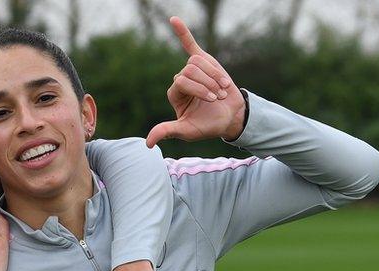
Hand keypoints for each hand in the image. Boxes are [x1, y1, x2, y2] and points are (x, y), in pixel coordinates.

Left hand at [146, 16, 246, 146]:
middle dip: (207, 84)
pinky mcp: (205, 61)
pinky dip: (182, 31)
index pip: (181, 81)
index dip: (198, 88)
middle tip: (218, 96)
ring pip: (199, 62)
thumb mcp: (187, 131)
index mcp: (175, 93)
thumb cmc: (209, 125)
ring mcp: (193, 69)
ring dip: (214, 75)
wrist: (231, 116)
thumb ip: (167, 131)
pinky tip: (173, 19)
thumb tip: (148, 143)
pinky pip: (189, 43)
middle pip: (190, 70)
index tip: (212, 100)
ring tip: (222, 88)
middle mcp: (182, 79)